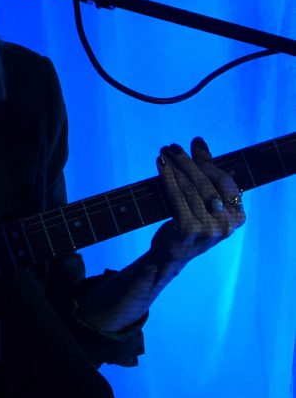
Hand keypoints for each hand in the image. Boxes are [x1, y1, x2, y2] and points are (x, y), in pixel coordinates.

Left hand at [150, 136, 244, 265]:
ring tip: (164, 153)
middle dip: (188, 161)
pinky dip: (168, 178)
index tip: (194, 142)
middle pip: (206, 183)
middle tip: (172, 147)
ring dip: (175, 167)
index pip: (224, 181)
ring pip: (190, 188)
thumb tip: (198, 142)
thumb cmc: (189, 224)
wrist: (171, 255)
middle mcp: (227, 224)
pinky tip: (160, 166)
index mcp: (237, 216)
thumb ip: (206, 175)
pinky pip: (177, 197)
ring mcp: (208, 228)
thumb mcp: (204, 202)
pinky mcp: (188, 229)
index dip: (207, 161)